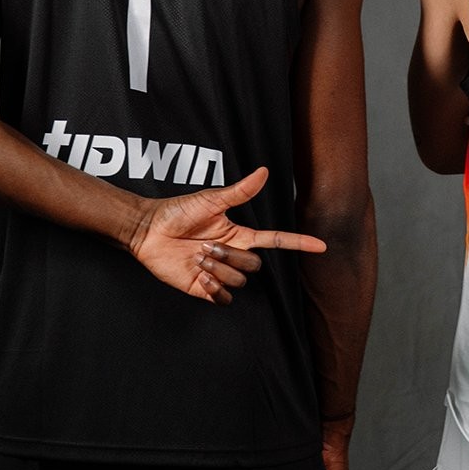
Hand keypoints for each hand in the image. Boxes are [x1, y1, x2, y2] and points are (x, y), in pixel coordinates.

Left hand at [128, 166, 325, 303]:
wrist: (148, 230)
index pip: (276, 240)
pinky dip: (215, 289)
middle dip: (232, 256)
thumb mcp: (211, 199)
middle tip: (205, 245)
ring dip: (219, 269)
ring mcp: (219, 272)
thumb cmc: (177, 211)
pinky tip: (200, 276)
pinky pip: (224, 298)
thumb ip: (240, 191)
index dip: (298, 243)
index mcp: (239, 234)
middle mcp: (232, 254)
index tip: (321, 245)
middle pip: (254, 265)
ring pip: (239, 281)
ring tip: (197, 257)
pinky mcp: (204, 288)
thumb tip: (264, 171)